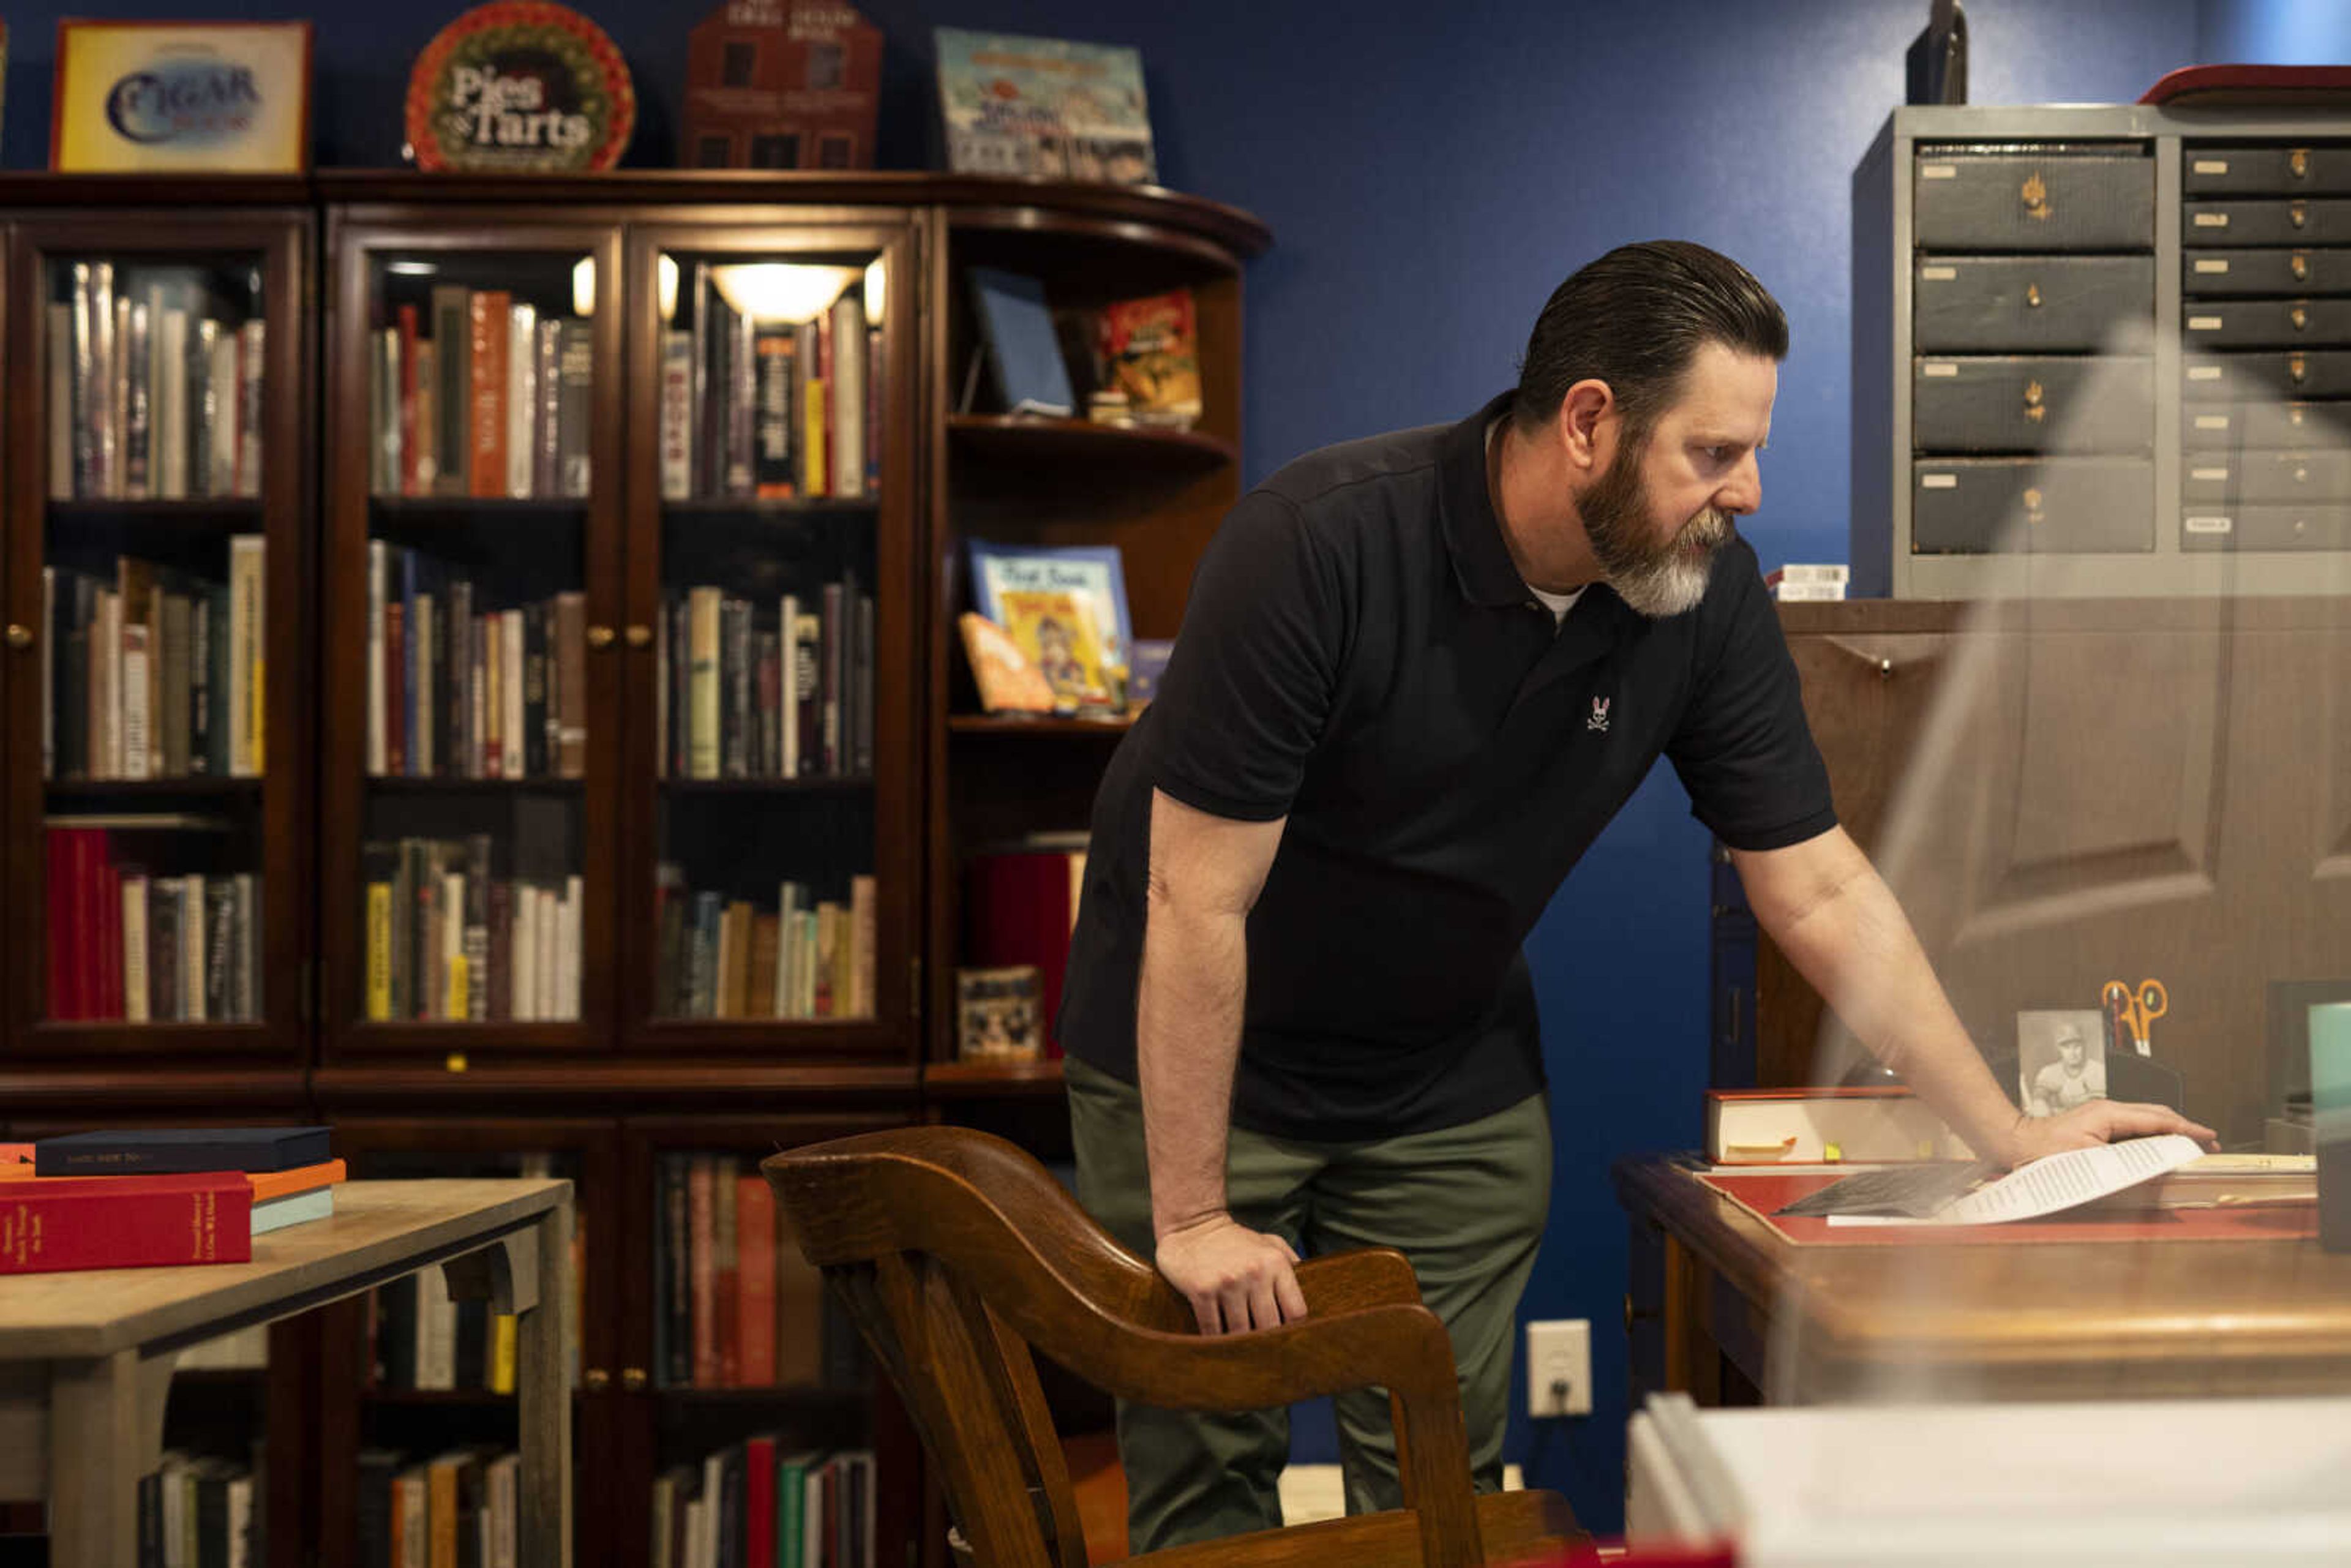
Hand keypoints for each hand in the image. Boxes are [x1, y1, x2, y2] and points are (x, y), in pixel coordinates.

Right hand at [1156, 1213, 1309, 1335]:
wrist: (1192, 1226)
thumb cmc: (1235, 1240)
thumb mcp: (1269, 1243)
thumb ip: (1291, 1264)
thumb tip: (1313, 1289)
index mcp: (1275, 1262)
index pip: (1296, 1311)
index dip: (1292, 1328)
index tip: (1284, 1334)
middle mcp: (1254, 1273)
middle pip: (1270, 1327)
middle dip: (1265, 1339)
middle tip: (1261, 1346)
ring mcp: (1227, 1283)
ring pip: (1241, 1332)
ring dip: (1239, 1341)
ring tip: (1238, 1343)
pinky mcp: (1202, 1291)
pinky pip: (1212, 1329)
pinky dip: (1215, 1337)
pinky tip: (1216, 1336)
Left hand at [2006, 1100, 2218, 1165]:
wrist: (2017, 1142)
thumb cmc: (2045, 1151)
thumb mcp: (2089, 1160)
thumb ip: (2124, 1162)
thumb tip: (2154, 1166)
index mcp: (2110, 1114)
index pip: (2157, 1120)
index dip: (2185, 1129)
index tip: (2207, 1136)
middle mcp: (2108, 1110)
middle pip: (2156, 1114)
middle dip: (2184, 1127)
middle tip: (2207, 1142)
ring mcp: (2103, 1115)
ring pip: (2146, 1118)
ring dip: (2170, 1130)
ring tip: (2191, 1143)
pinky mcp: (2098, 1123)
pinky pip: (2133, 1125)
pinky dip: (2152, 1133)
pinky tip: (2160, 1145)